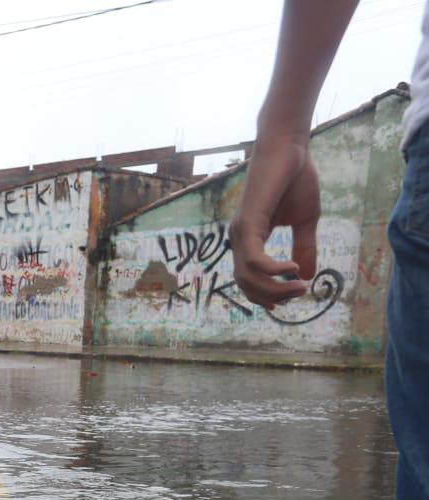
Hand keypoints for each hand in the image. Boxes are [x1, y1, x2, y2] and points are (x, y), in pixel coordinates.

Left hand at [230, 137, 320, 308]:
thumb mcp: (305, 220)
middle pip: (247, 284)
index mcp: (249, 238)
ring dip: (275, 288)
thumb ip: (304, 247)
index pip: (248, 278)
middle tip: (299, 294)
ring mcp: (240, 231)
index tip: (286, 302)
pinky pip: (253, 259)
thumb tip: (308, 276)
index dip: (264, 295)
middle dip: (273, 296)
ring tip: (298, 286)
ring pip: (248, 276)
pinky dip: (272, 270)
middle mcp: (239, 238)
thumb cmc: (295, 179)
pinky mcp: (247, 223)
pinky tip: (292, 268)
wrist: (288, 148)